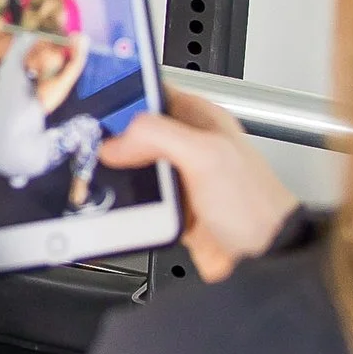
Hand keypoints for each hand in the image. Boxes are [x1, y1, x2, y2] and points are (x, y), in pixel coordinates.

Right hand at [100, 86, 299, 281]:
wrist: (264, 260)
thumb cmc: (256, 207)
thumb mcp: (207, 156)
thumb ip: (159, 136)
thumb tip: (116, 141)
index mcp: (202, 120)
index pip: (155, 92)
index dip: (126, 95)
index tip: (97, 107)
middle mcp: (190, 146)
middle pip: (137, 133)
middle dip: (113, 140)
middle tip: (89, 147)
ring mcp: (181, 179)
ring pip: (134, 168)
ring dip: (116, 175)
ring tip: (96, 178)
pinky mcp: (173, 211)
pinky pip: (138, 203)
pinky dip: (125, 206)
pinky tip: (115, 208)